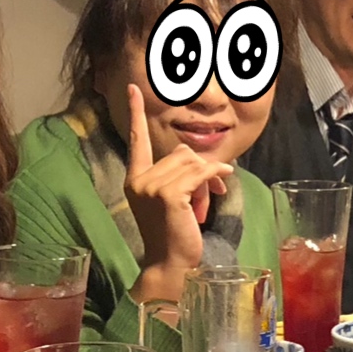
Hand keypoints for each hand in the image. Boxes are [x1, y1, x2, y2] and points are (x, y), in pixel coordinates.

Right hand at [123, 82, 228, 297]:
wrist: (172, 263)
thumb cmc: (174, 233)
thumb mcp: (170, 200)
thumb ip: (177, 176)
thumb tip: (201, 162)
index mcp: (135, 178)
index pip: (136, 140)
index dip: (134, 113)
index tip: (132, 88)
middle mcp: (139, 179)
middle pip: (181, 153)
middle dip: (200, 169)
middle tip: (211, 191)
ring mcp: (152, 186)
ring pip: (192, 162)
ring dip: (208, 177)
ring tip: (208, 200)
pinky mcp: (169, 195)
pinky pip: (200, 174)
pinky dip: (214, 177)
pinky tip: (220, 186)